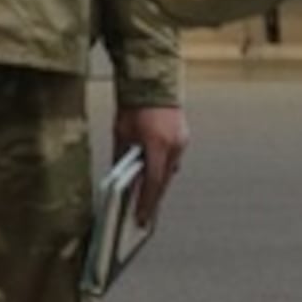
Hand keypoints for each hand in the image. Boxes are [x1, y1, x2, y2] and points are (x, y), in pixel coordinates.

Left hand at [114, 104, 189, 229]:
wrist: (152, 83)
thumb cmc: (133, 106)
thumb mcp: (121, 133)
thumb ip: (121, 158)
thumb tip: (118, 180)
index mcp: (157, 144)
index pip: (153, 182)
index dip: (146, 202)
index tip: (141, 218)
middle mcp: (174, 145)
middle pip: (164, 181)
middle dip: (153, 199)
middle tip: (144, 216)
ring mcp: (181, 142)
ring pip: (169, 172)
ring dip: (159, 185)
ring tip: (147, 201)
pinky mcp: (183, 138)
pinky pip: (173, 160)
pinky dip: (163, 170)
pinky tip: (154, 179)